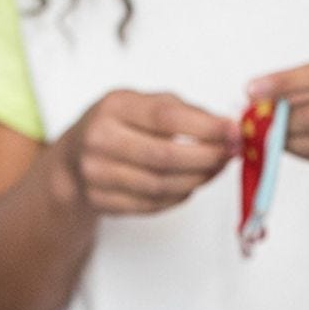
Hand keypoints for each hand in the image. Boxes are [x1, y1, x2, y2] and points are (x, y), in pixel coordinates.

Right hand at [56, 90, 239, 214]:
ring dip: (197, 180)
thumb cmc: (117, 127)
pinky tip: (191, 184)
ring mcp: (98, 174)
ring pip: (162, 186)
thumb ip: (182, 112)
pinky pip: (154, 205)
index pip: (166, 117)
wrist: (74, 160)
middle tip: (230, 154)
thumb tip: (227, 127)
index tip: (234, 131)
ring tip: (215, 169)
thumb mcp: (142, 105)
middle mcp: (101, 139)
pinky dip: (180, 196)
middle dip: (206, 158)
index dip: (205, 127)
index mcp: (114, 107)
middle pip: (165, 157)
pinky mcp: (103, 202)